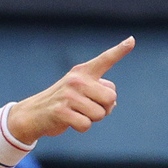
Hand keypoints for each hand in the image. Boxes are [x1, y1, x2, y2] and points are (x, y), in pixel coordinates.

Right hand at [7, 38, 133, 141]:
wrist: (35, 113)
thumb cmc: (64, 102)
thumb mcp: (81, 91)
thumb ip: (100, 93)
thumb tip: (112, 104)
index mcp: (84, 72)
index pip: (105, 59)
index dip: (120, 51)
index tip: (132, 40)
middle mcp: (77, 80)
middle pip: (110, 98)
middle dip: (104, 108)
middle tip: (88, 107)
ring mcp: (68, 95)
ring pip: (99, 114)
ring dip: (92, 119)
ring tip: (77, 113)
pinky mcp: (61, 111)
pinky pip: (86, 124)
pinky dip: (82, 127)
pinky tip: (71, 121)